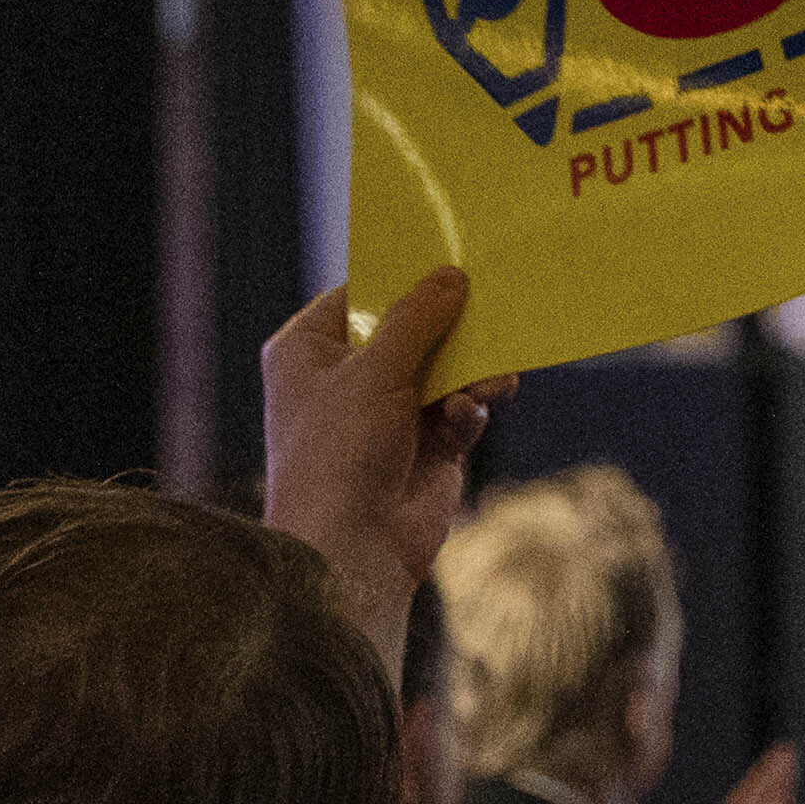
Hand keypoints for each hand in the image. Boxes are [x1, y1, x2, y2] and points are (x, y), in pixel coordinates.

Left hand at [262, 267, 513, 611]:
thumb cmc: (339, 452)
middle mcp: (345, 378)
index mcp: (308, 350)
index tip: (449, 259)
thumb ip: (418, 318)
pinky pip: (459, 409)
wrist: (353, 544)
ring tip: (496, 378)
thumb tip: (452, 276)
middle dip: (451, 327)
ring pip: (445, 369)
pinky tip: (470, 416)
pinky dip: (469, 410)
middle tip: (492, 308)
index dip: (402, 280)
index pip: (359, 295)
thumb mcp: (376, 369)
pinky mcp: (425, 445)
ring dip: (471, 371)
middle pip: (411, 330)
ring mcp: (387, 413)